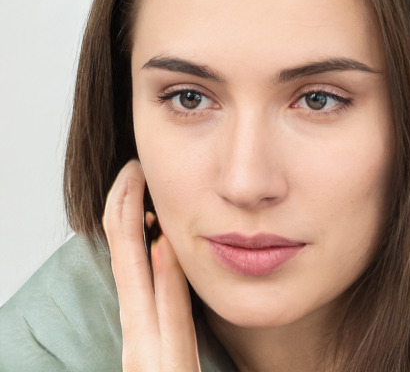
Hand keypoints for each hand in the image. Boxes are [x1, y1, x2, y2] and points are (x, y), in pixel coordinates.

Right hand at [103, 160, 200, 371]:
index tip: (135, 182)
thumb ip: (174, 318)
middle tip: (132, 168)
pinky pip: (171, 320)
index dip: (125, 219)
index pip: (129, 266)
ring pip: (141, 285)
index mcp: (144, 335)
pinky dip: (165, 281)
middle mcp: (141, 345)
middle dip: (123, 210)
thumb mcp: (174, 355)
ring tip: (137, 185)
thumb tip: (175, 260)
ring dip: (136, 232)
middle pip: (125, 263)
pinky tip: (163, 245)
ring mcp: (152, 362)